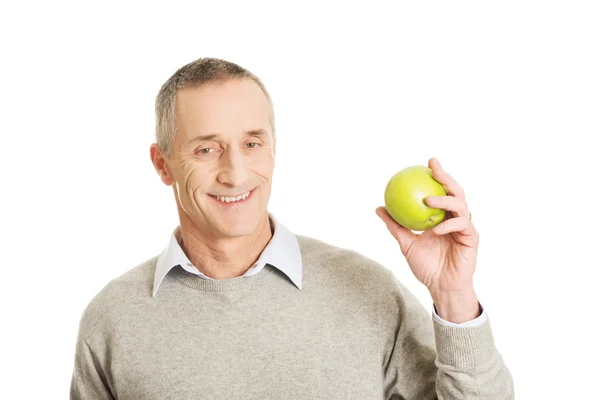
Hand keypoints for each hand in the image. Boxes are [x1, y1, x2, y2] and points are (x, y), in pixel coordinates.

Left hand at [376, 158, 479, 321]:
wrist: (440, 286)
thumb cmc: (426, 266)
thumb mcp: (406, 243)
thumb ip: (395, 225)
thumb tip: (378, 208)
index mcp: (443, 216)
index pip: (441, 191)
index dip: (437, 175)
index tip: (426, 162)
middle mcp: (455, 218)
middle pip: (455, 192)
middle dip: (446, 177)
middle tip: (434, 167)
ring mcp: (465, 227)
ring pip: (461, 205)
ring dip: (445, 200)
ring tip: (428, 200)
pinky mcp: (472, 238)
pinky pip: (462, 226)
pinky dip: (449, 225)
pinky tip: (437, 227)